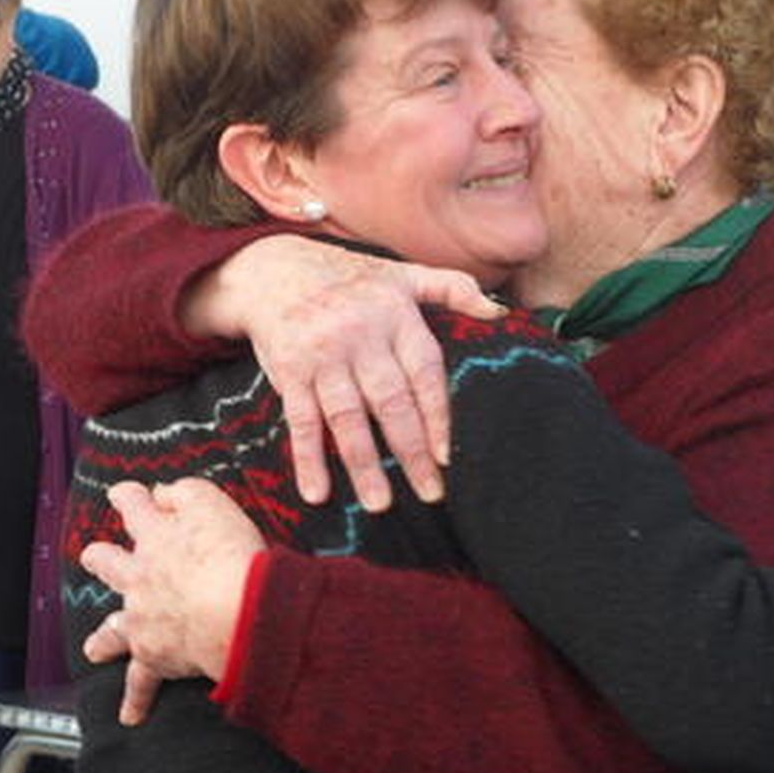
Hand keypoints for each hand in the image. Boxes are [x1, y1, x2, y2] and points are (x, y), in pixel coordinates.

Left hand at [80, 479, 266, 724]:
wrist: (237, 612)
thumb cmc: (232, 557)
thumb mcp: (212, 503)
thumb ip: (184, 493)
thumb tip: (162, 492)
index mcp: (157, 535)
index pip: (134, 506)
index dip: (129, 497)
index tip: (126, 495)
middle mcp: (142, 575)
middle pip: (109, 562)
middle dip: (101, 558)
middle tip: (96, 557)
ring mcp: (142, 617)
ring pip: (113, 626)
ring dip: (105, 636)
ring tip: (96, 645)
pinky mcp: (154, 655)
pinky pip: (140, 683)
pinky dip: (136, 700)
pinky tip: (130, 715)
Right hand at [187, 235, 499, 510]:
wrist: (274, 268)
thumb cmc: (347, 279)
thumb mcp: (400, 274)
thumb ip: (451, 288)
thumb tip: (500, 312)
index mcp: (395, 315)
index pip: (424, 371)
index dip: (438, 415)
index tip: (450, 456)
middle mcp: (360, 336)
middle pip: (391, 401)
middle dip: (411, 451)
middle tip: (431, 493)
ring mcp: (323, 355)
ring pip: (347, 416)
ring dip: (363, 463)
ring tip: (380, 504)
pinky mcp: (290, 371)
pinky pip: (300, 420)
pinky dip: (307, 458)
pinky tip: (317, 493)